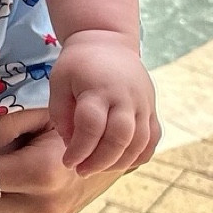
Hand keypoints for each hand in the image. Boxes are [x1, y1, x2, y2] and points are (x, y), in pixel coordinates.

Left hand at [49, 31, 157, 172]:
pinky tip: (119, 162)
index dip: (80, 149)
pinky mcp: (152, 108)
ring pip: (139, 142)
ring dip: (118, 162)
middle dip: (100, 160)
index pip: (92, 125)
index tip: (68, 161)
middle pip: (120, 137)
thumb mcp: (59, 82)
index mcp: (98, 88)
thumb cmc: (78, 65)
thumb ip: (61, 114)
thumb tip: (71, 145)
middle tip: (81, 170)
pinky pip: (152, 139)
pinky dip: (139, 156)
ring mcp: (143, 103)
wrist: (108, 42)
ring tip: (97, 168)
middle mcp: (124, 96)